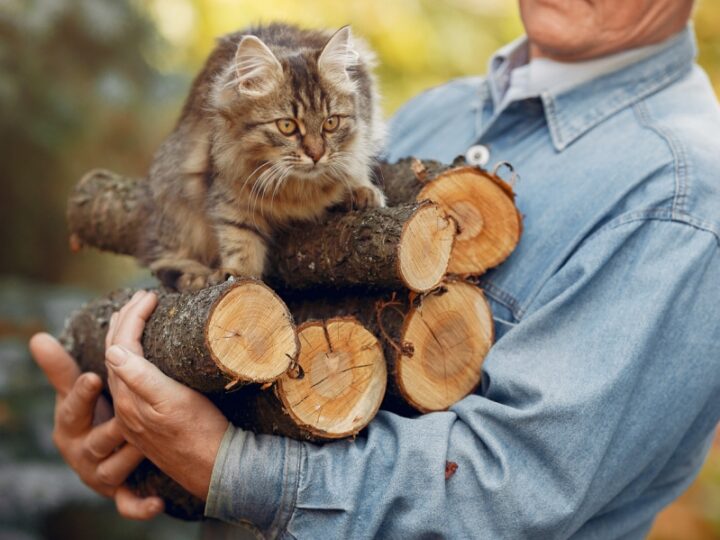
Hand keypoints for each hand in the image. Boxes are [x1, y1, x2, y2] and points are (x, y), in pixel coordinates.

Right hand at [29, 331, 163, 519]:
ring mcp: (100, 474)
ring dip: (130, 458)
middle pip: (96, 440)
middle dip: (111, 428)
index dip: (81, 396)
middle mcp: (82, 453)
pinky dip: (140, 507)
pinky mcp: (118, 493)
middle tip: (127, 416)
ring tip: (146, 446)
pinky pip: (128, 504)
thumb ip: (61, 369)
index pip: (72, 409)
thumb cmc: (88, 417)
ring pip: (115, 468)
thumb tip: (37, 337)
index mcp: (70, 426)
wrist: (99, 456)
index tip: (93, 378)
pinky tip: (157, 503)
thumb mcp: (73, 395)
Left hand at [105, 290, 228, 499]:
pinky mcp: (150, 419)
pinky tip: (145, 354)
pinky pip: (132, 379)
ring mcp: (137, 414)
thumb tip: (113, 350)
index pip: (121, 345)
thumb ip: (141, 378)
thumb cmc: (200, 434)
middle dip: (125, 321)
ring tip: (138, 316)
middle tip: (141, 297)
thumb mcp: (173, 402)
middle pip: (116, 353)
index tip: (149, 295)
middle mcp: (128, 405)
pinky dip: (134, 356)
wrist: (216, 468)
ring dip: (127, 336)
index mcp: (130, 397)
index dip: (132, 317)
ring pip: (123, 365)